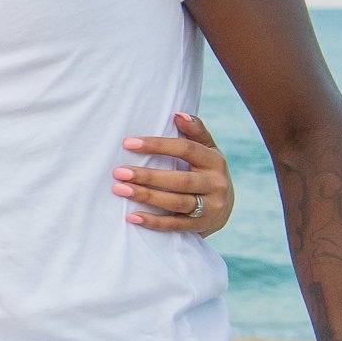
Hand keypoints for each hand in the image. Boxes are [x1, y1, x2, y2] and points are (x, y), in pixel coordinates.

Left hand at [116, 112, 233, 234]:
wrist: (223, 207)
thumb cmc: (205, 170)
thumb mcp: (206, 150)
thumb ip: (194, 131)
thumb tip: (178, 114)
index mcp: (215, 160)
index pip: (186, 149)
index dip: (157, 145)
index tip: (128, 143)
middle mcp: (216, 184)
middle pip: (179, 180)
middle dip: (148, 176)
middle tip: (118, 172)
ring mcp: (211, 207)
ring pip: (176, 203)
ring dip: (147, 197)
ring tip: (120, 190)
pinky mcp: (202, 226)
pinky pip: (175, 225)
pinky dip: (153, 222)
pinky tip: (132, 217)